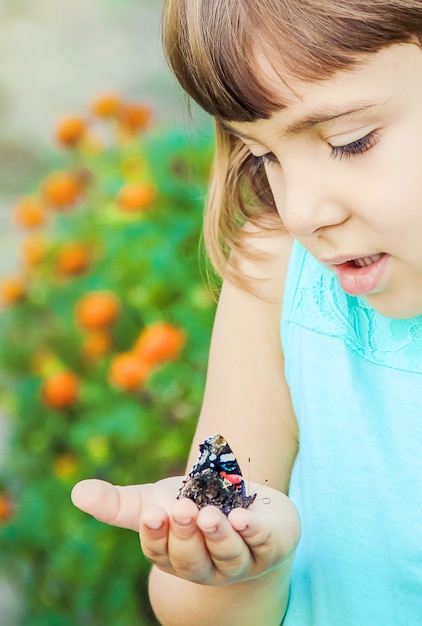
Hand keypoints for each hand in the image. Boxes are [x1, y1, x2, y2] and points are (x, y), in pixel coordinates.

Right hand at [71, 476, 299, 585]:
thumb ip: (119, 503)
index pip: (161, 552)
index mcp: (175, 556)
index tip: (153, 513)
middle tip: (181, 509)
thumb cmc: (193, 505)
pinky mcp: (270, 545)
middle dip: (186, 535)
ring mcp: (240, 559)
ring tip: (210, 515)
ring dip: (218, 536)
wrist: (244, 505)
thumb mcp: (156, 501)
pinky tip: (243, 517)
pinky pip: (263, 543)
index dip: (157, 534)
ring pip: (228, 557)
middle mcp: (207, 565)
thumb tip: (77, 492)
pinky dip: (253, 531)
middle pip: (192, 560)